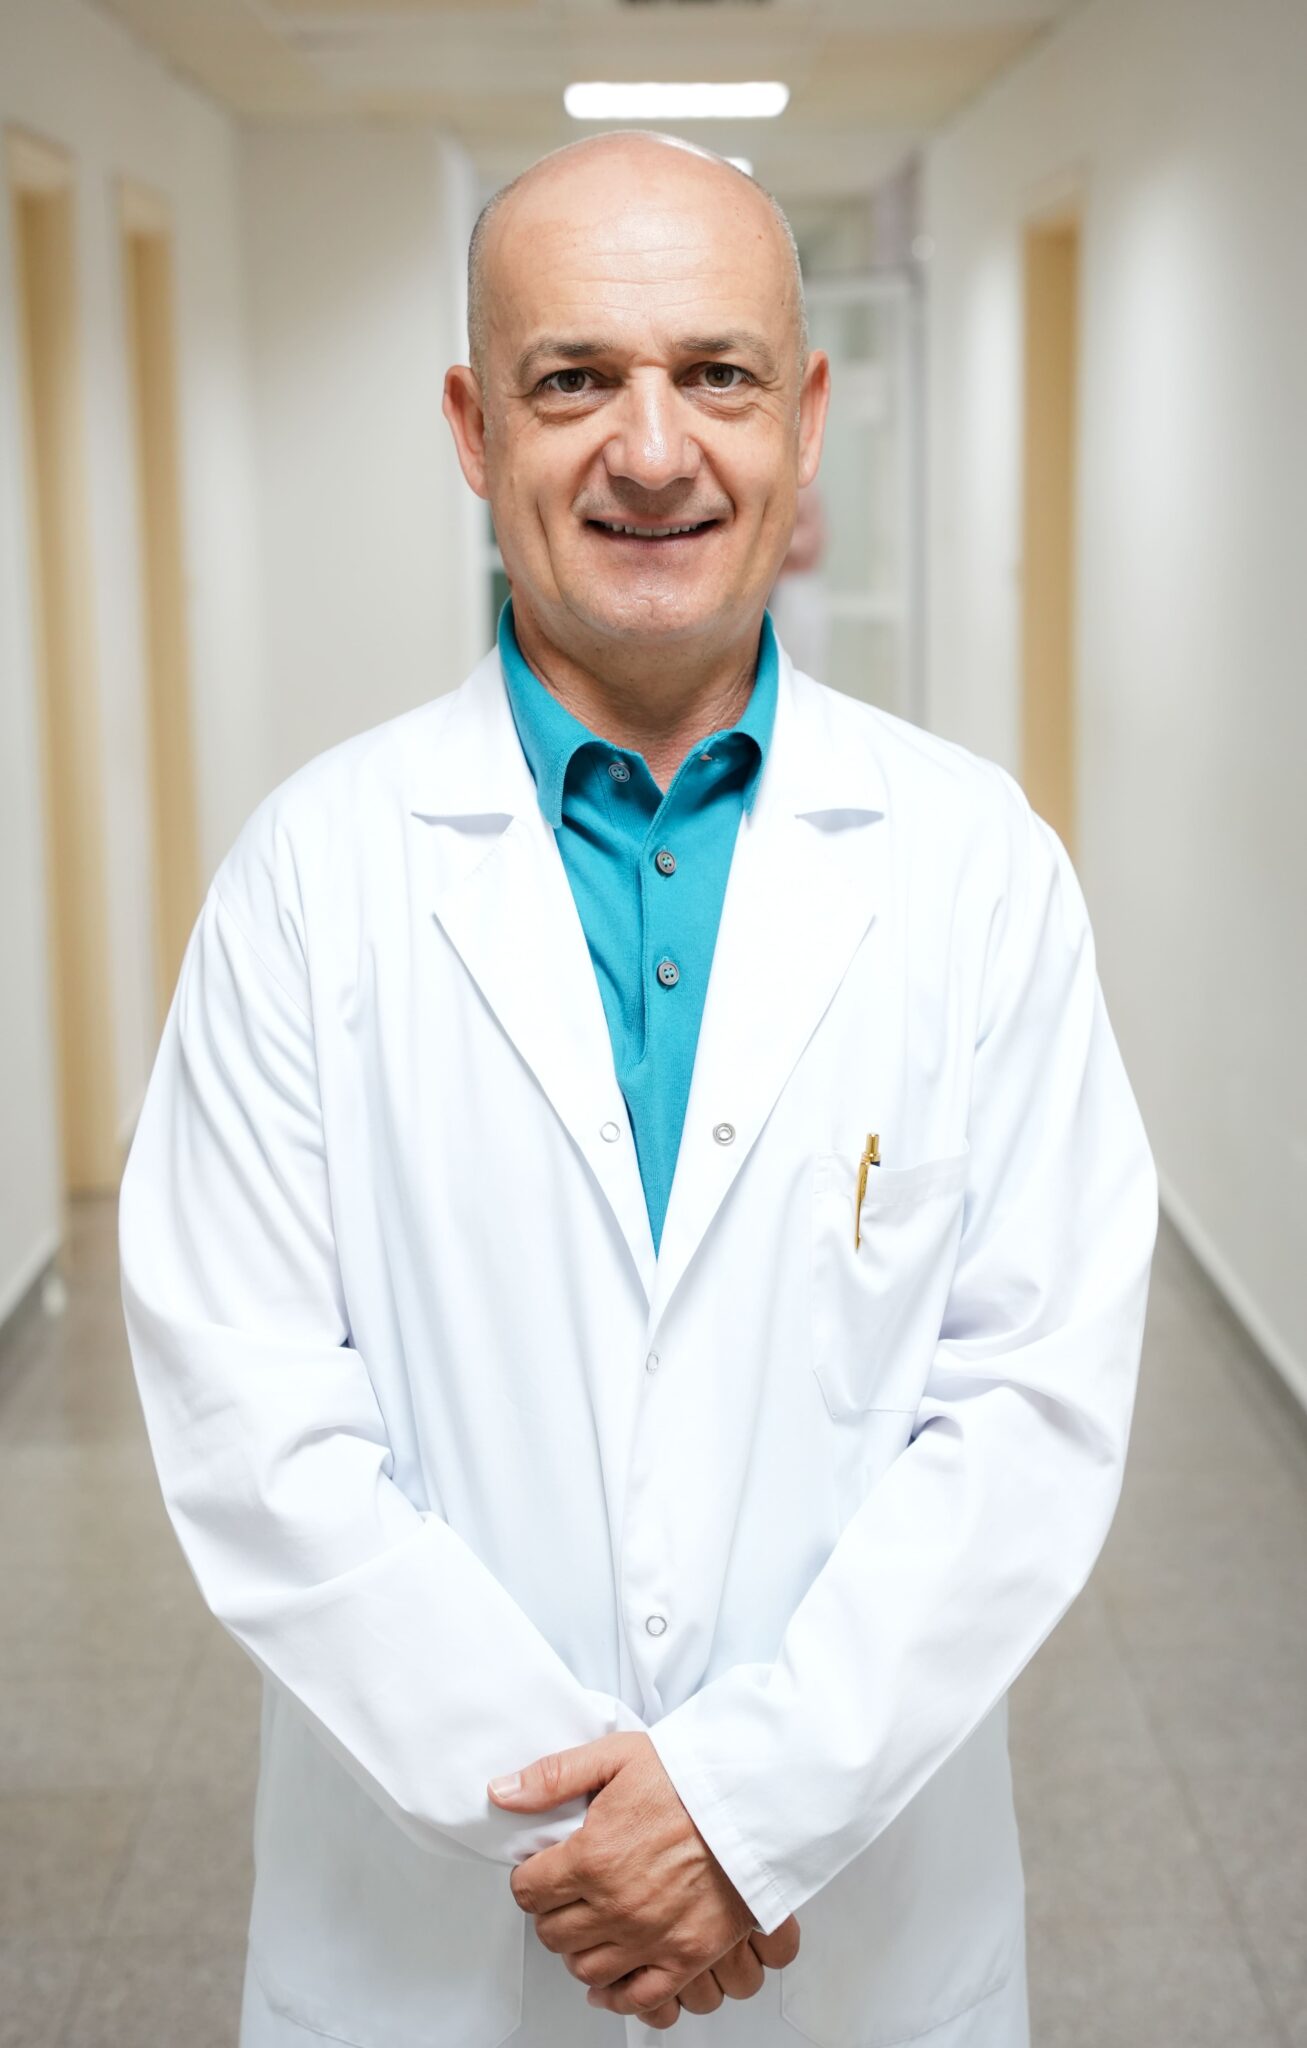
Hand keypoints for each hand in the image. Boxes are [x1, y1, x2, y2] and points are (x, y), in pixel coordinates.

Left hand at [488, 1732, 793, 2019]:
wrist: (753, 1801)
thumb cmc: (691, 1778)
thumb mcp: (616, 1756)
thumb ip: (553, 1777)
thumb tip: (502, 1793)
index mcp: (593, 1856)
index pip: (528, 1890)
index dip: (530, 1879)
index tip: (541, 1872)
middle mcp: (616, 1904)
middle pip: (553, 1932)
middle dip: (551, 1913)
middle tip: (564, 1896)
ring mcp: (650, 1936)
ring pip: (586, 1967)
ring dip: (578, 1951)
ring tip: (587, 1930)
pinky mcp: (686, 1957)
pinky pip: (638, 1998)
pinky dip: (617, 1996)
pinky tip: (609, 1982)